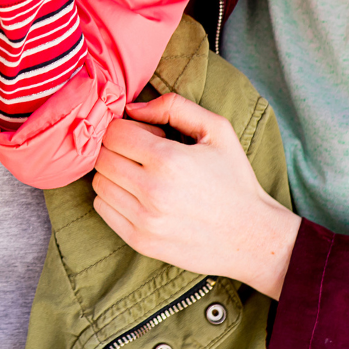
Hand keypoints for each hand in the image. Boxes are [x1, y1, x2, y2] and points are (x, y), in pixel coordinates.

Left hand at [92, 94, 301, 298]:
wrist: (250, 236)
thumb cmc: (234, 178)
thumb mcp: (216, 129)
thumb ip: (174, 107)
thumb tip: (132, 108)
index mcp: (168, 159)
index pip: (114, 133)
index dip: (127, 128)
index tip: (146, 135)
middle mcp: (152, 191)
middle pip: (102, 156)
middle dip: (118, 148)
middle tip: (144, 154)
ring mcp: (143, 220)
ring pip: (98, 182)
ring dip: (114, 173)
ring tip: (143, 175)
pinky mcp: (139, 241)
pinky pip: (102, 208)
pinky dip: (113, 197)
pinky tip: (139, 196)